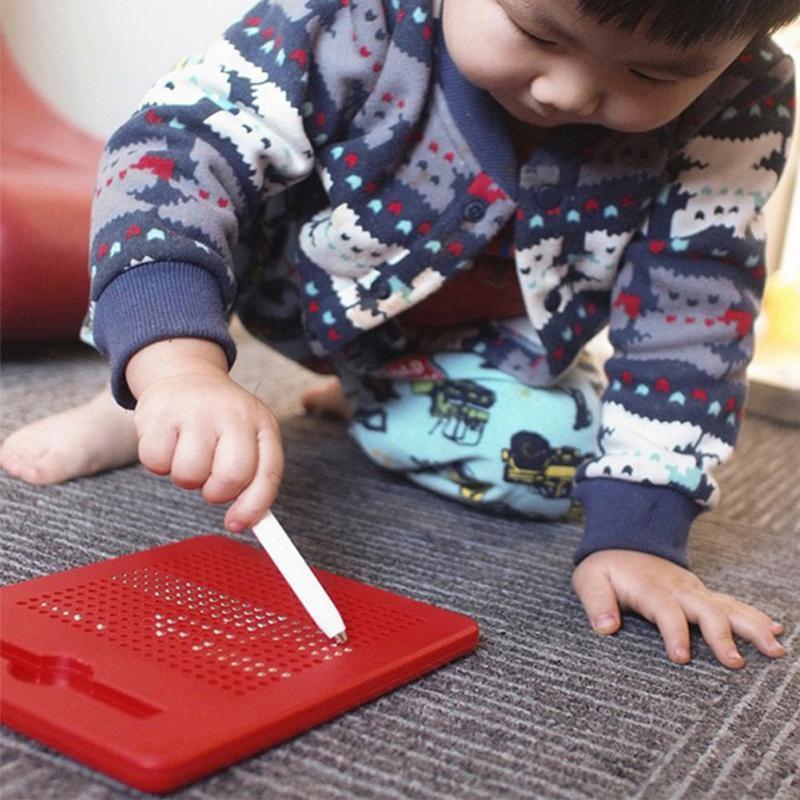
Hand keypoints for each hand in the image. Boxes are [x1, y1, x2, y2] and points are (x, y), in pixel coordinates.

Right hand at [126, 339, 282, 532]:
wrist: (186, 376)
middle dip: (216, 492)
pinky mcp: (160, 413)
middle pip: (230, 477)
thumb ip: (255, 481)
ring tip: (189, 454)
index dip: (253, 507)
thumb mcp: (249, 440)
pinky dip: (158, 463)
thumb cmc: (221, 420)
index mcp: (262, 424)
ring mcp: (196, 411)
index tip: (237, 523)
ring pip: (189, 475)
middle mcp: (233, 414)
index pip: (267, 474)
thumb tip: (246, 523)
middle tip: (209, 480)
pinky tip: (168, 442)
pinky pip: (156, 462)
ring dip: (186, 477)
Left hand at [572, 549, 784, 667]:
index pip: (664, 610)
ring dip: (751, 626)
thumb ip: (596, 602)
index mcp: (649, 587)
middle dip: (722, 634)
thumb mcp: (589, 580)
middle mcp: (677, 588)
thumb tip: (605, 628)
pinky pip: (732, 604)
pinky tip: (777, 629)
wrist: (623, 541)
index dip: (673, 632)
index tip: (680, 658)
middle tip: (735, 663)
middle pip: (704, 609)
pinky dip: (755, 616)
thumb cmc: (605, 568)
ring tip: (774, 649)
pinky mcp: (702, 594)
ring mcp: (693, 590)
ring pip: (727, 606)